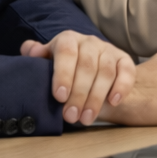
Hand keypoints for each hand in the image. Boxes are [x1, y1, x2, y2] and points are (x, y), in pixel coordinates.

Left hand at [21, 31, 135, 124]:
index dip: (63, 74)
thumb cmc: (64, 68)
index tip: (59, 96)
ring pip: (106, 72)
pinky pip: (127, 72)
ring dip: (96, 97)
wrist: (89, 69)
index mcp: (68, 39)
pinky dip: (122, 87)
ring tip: (86, 118)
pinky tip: (113, 102)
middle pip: (87, 66)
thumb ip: (38, 56)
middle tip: (71, 116)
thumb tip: (29, 50)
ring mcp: (108, 50)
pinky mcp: (124, 60)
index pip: (66, 52)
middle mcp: (90, 42)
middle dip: (79, 94)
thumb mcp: (48, 62)